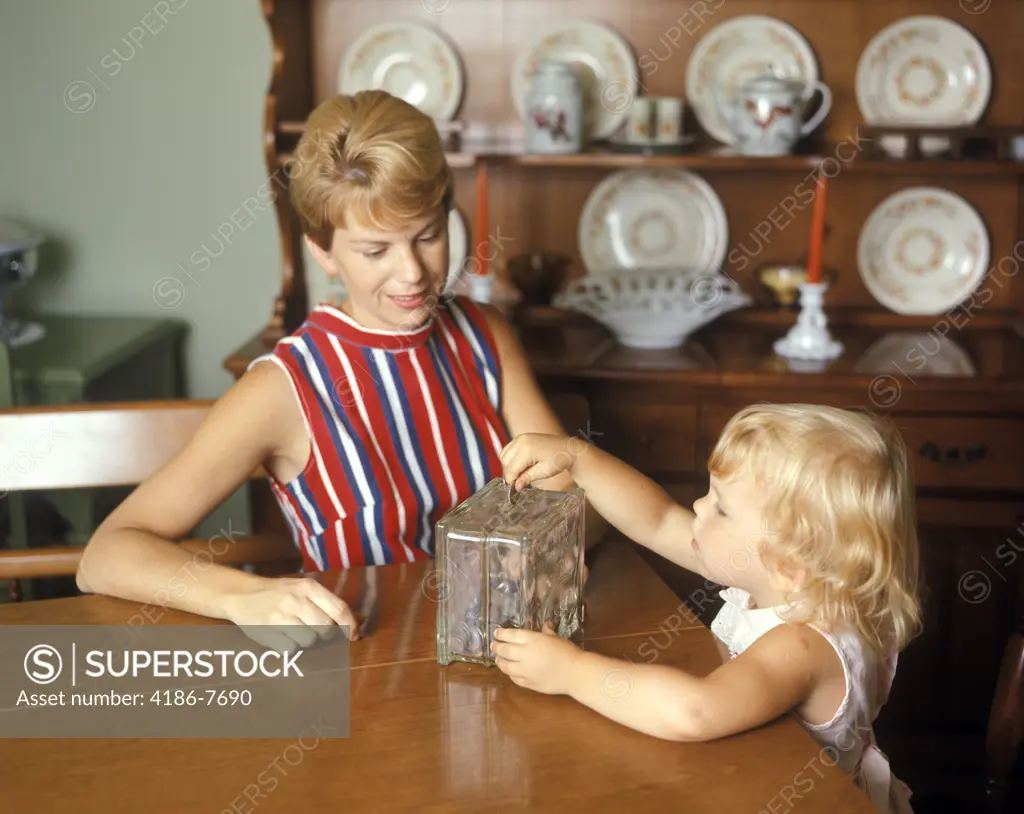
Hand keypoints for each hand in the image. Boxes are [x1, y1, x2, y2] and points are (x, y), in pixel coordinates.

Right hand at [221, 576, 360, 652]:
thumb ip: (325, 602)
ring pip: (309, 641)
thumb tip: (353, 622)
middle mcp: (296, 600)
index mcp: (308, 586)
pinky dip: (290, 647)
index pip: (338, 608)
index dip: (350, 625)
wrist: (242, 593)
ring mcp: (281, 616)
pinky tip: (282, 636)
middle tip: (313, 628)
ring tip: (294, 630)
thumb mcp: (302, 587)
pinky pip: (291, 649)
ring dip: (305, 640)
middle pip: (325, 628)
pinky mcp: (268, 632)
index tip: (355, 636)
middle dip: (324, 634)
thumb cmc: (279, 593)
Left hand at [492, 622, 580, 694]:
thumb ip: (547, 631)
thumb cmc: (567, 651)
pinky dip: (510, 673)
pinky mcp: (528, 683)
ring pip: (505, 666)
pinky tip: (510, 671)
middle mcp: (525, 654)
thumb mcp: (556, 638)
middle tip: (493, 645)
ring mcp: (525, 670)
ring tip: (498, 658)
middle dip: (497, 647)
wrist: (575, 673)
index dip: (501, 634)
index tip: (496, 633)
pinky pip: (514, 678)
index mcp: (532, 640)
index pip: (510, 635)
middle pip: (504, 650)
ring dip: (500, 661)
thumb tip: (546, 624)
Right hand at [500, 432, 583, 491]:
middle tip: (520, 481)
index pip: (511, 469)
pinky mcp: (522, 437)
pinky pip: (509, 449)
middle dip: (510, 473)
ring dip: (509, 465)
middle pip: (505, 461)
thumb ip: (527, 478)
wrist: (569, 449)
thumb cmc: (560, 460)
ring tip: (521, 472)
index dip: (512, 481)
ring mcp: (520, 437)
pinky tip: (521, 464)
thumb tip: (516, 486)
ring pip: (504, 455)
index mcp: (526, 449)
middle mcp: (521, 441)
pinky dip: (511, 458)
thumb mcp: (544, 472)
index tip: (515, 489)